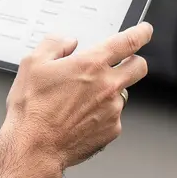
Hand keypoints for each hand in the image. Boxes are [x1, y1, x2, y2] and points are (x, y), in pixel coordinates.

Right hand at [2, 23, 152, 167]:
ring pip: (123, 94)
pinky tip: (81, 117)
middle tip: (124, 63)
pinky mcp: (111, 130)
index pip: (127, 42)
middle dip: (135, 61)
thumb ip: (54, 44)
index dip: (140, 33)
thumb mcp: (32, 63)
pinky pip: (114, 116)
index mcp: (91, 64)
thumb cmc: (32, 108)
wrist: (34, 146)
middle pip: (139, 67)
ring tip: (83, 99)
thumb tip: (67, 41)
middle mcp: (107, 86)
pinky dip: (102, 114)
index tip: (144, 31)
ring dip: (111, 91)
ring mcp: (112, 110)